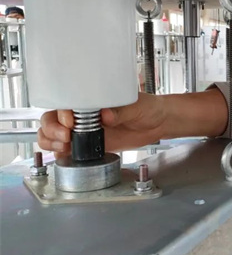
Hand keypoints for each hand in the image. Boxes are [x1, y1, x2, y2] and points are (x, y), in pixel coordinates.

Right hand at [38, 92, 165, 157]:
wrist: (158, 123)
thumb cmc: (147, 107)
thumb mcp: (136, 106)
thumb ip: (121, 110)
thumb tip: (106, 114)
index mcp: (91, 99)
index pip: (65, 102)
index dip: (61, 111)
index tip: (69, 120)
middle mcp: (83, 114)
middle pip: (52, 118)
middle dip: (52, 128)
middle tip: (66, 136)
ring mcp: (84, 130)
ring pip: (53, 134)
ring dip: (51, 141)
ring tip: (64, 146)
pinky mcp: (90, 145)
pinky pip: (67, 149)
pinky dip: (60, 153)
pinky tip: (66, 155)